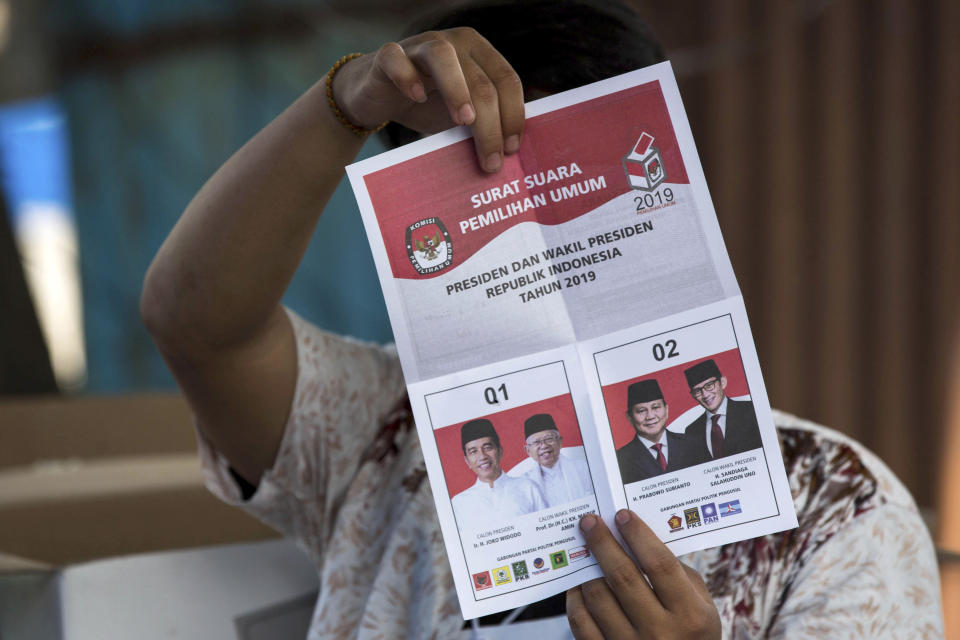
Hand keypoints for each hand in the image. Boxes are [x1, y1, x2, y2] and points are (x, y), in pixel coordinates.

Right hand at [331, 28, 523, 171]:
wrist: (379, 97)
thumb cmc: (427, 105)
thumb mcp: (461, 116)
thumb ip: (484, 124)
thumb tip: (510, 156)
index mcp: (479, 54)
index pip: (506, 80)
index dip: (513, 115)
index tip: (512, 149)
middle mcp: (454, 43)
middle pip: (480, 80)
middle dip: (490, 124)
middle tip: (491, 161)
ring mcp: (420, 46)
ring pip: (444, 58)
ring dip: (457, 91)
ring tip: (464, 122)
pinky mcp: (387, 56)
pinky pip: (396, 59)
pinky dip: (406, 76)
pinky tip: (416, 97)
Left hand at [566, 510, 720, 638]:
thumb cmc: (691, 634)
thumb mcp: (702, 608)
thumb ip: (678, 574)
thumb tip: (639, 539)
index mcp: (689, 615)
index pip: (659, 564)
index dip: (638, 535)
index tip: (622, 515)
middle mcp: (660, 632)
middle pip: (623, 576)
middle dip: (602, 542)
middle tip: (589, 522)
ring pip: (597, 596)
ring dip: (586, 569)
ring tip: (583, 552)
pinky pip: (580, 622)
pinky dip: (575, 598)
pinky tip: (578, 584)